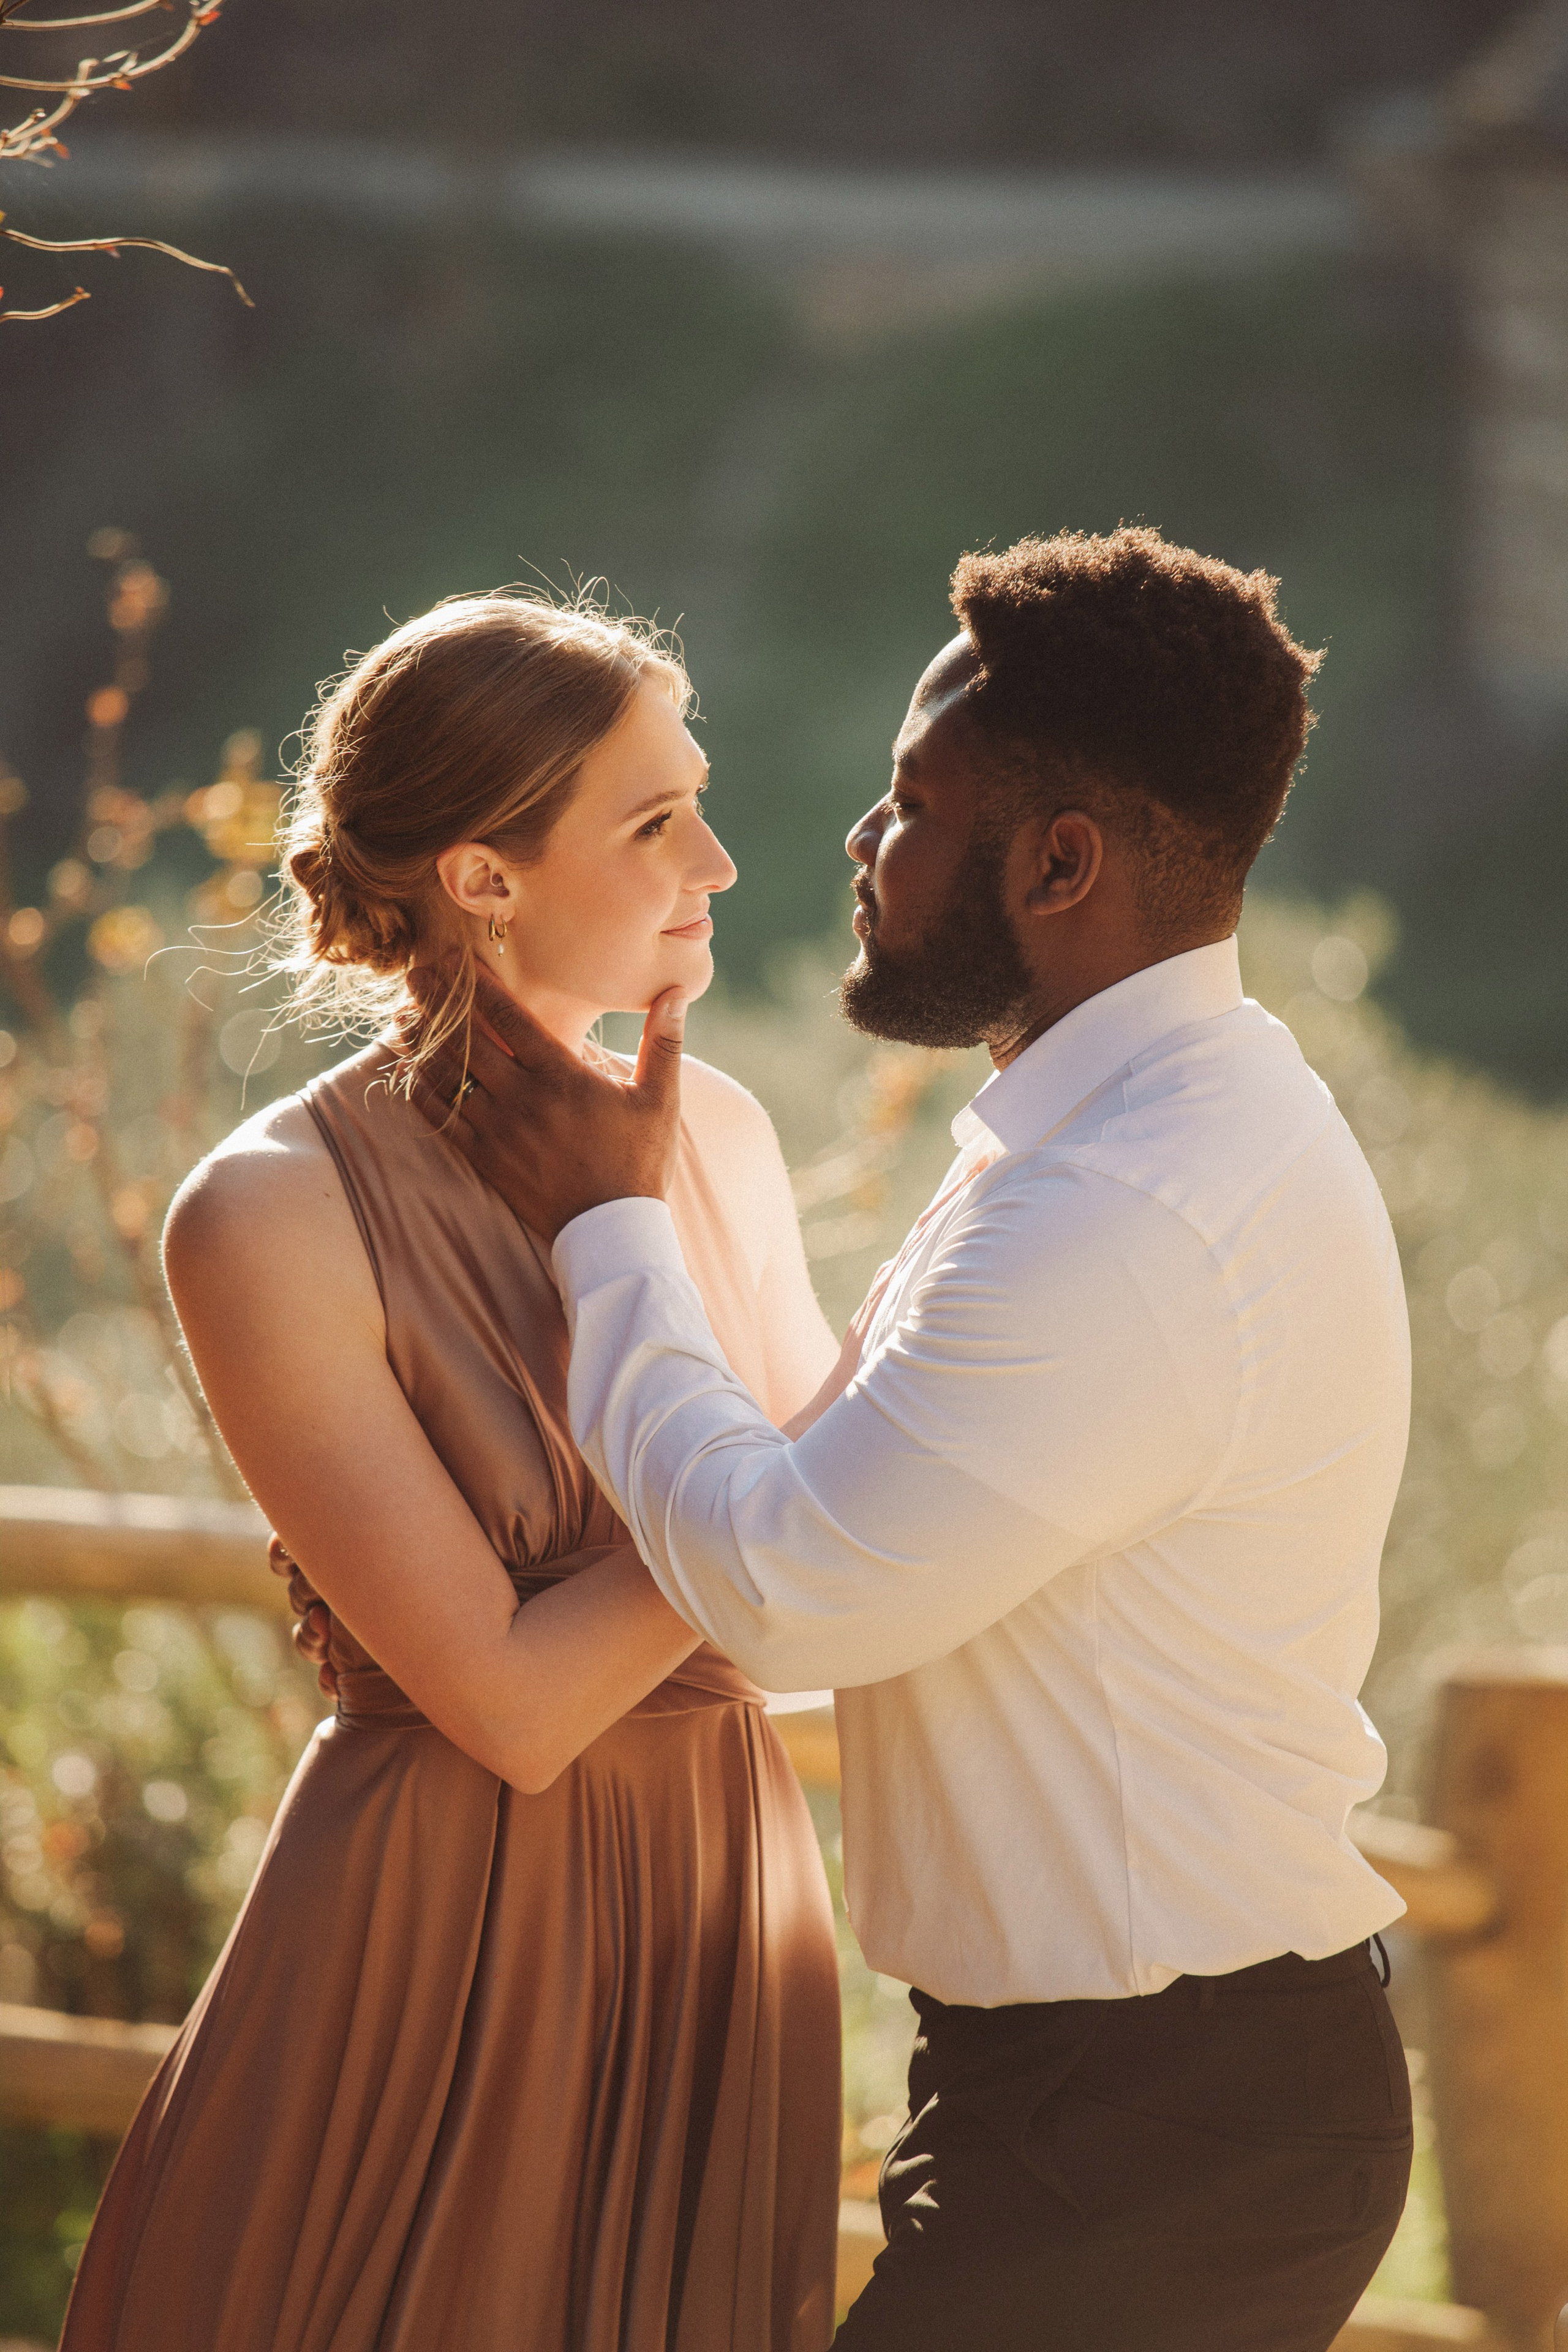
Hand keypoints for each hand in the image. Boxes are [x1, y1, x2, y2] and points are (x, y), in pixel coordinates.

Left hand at [407, 965, 686, 1242]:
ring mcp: (499, 1130)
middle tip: (414, 974)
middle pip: (469, 1038)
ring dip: (421, 1042)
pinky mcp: (485, 1160)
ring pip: (448, 1076)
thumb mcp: (660, 1100)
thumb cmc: (639, 1161)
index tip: (455, 958)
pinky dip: (420, 1093)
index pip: (510, 1016)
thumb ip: (664, 1042)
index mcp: (562, 1076)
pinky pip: (442, 1119)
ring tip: (401, 1015)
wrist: (612, 1231)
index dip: (478, 983)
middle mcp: (523, 1098)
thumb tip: (679, 991)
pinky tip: (407, 1072)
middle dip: (439, 1002)